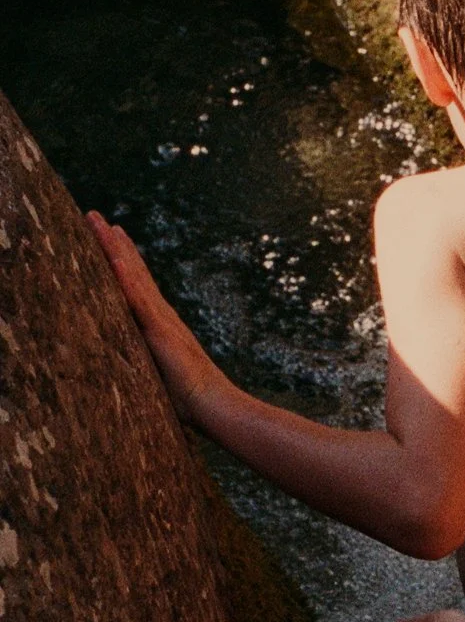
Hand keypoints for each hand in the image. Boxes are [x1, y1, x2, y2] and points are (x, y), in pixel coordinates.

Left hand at [88, 214, 224, 422]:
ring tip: (98, 223)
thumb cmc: (189, 402)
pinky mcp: (159, 330)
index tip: (109, 236)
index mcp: (158, 324)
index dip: (121, 259)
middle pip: (132, 270)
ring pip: (133, 276)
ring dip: (114, 248)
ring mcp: (160, 319)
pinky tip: (113, 257)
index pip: (135, 284)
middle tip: (93, 216)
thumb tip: (122, 373)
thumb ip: (143, 368)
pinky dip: (125, 276)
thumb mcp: (158, 379)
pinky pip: (138, 298)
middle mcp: (160, 314)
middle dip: (112, 243)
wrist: (215, 405)